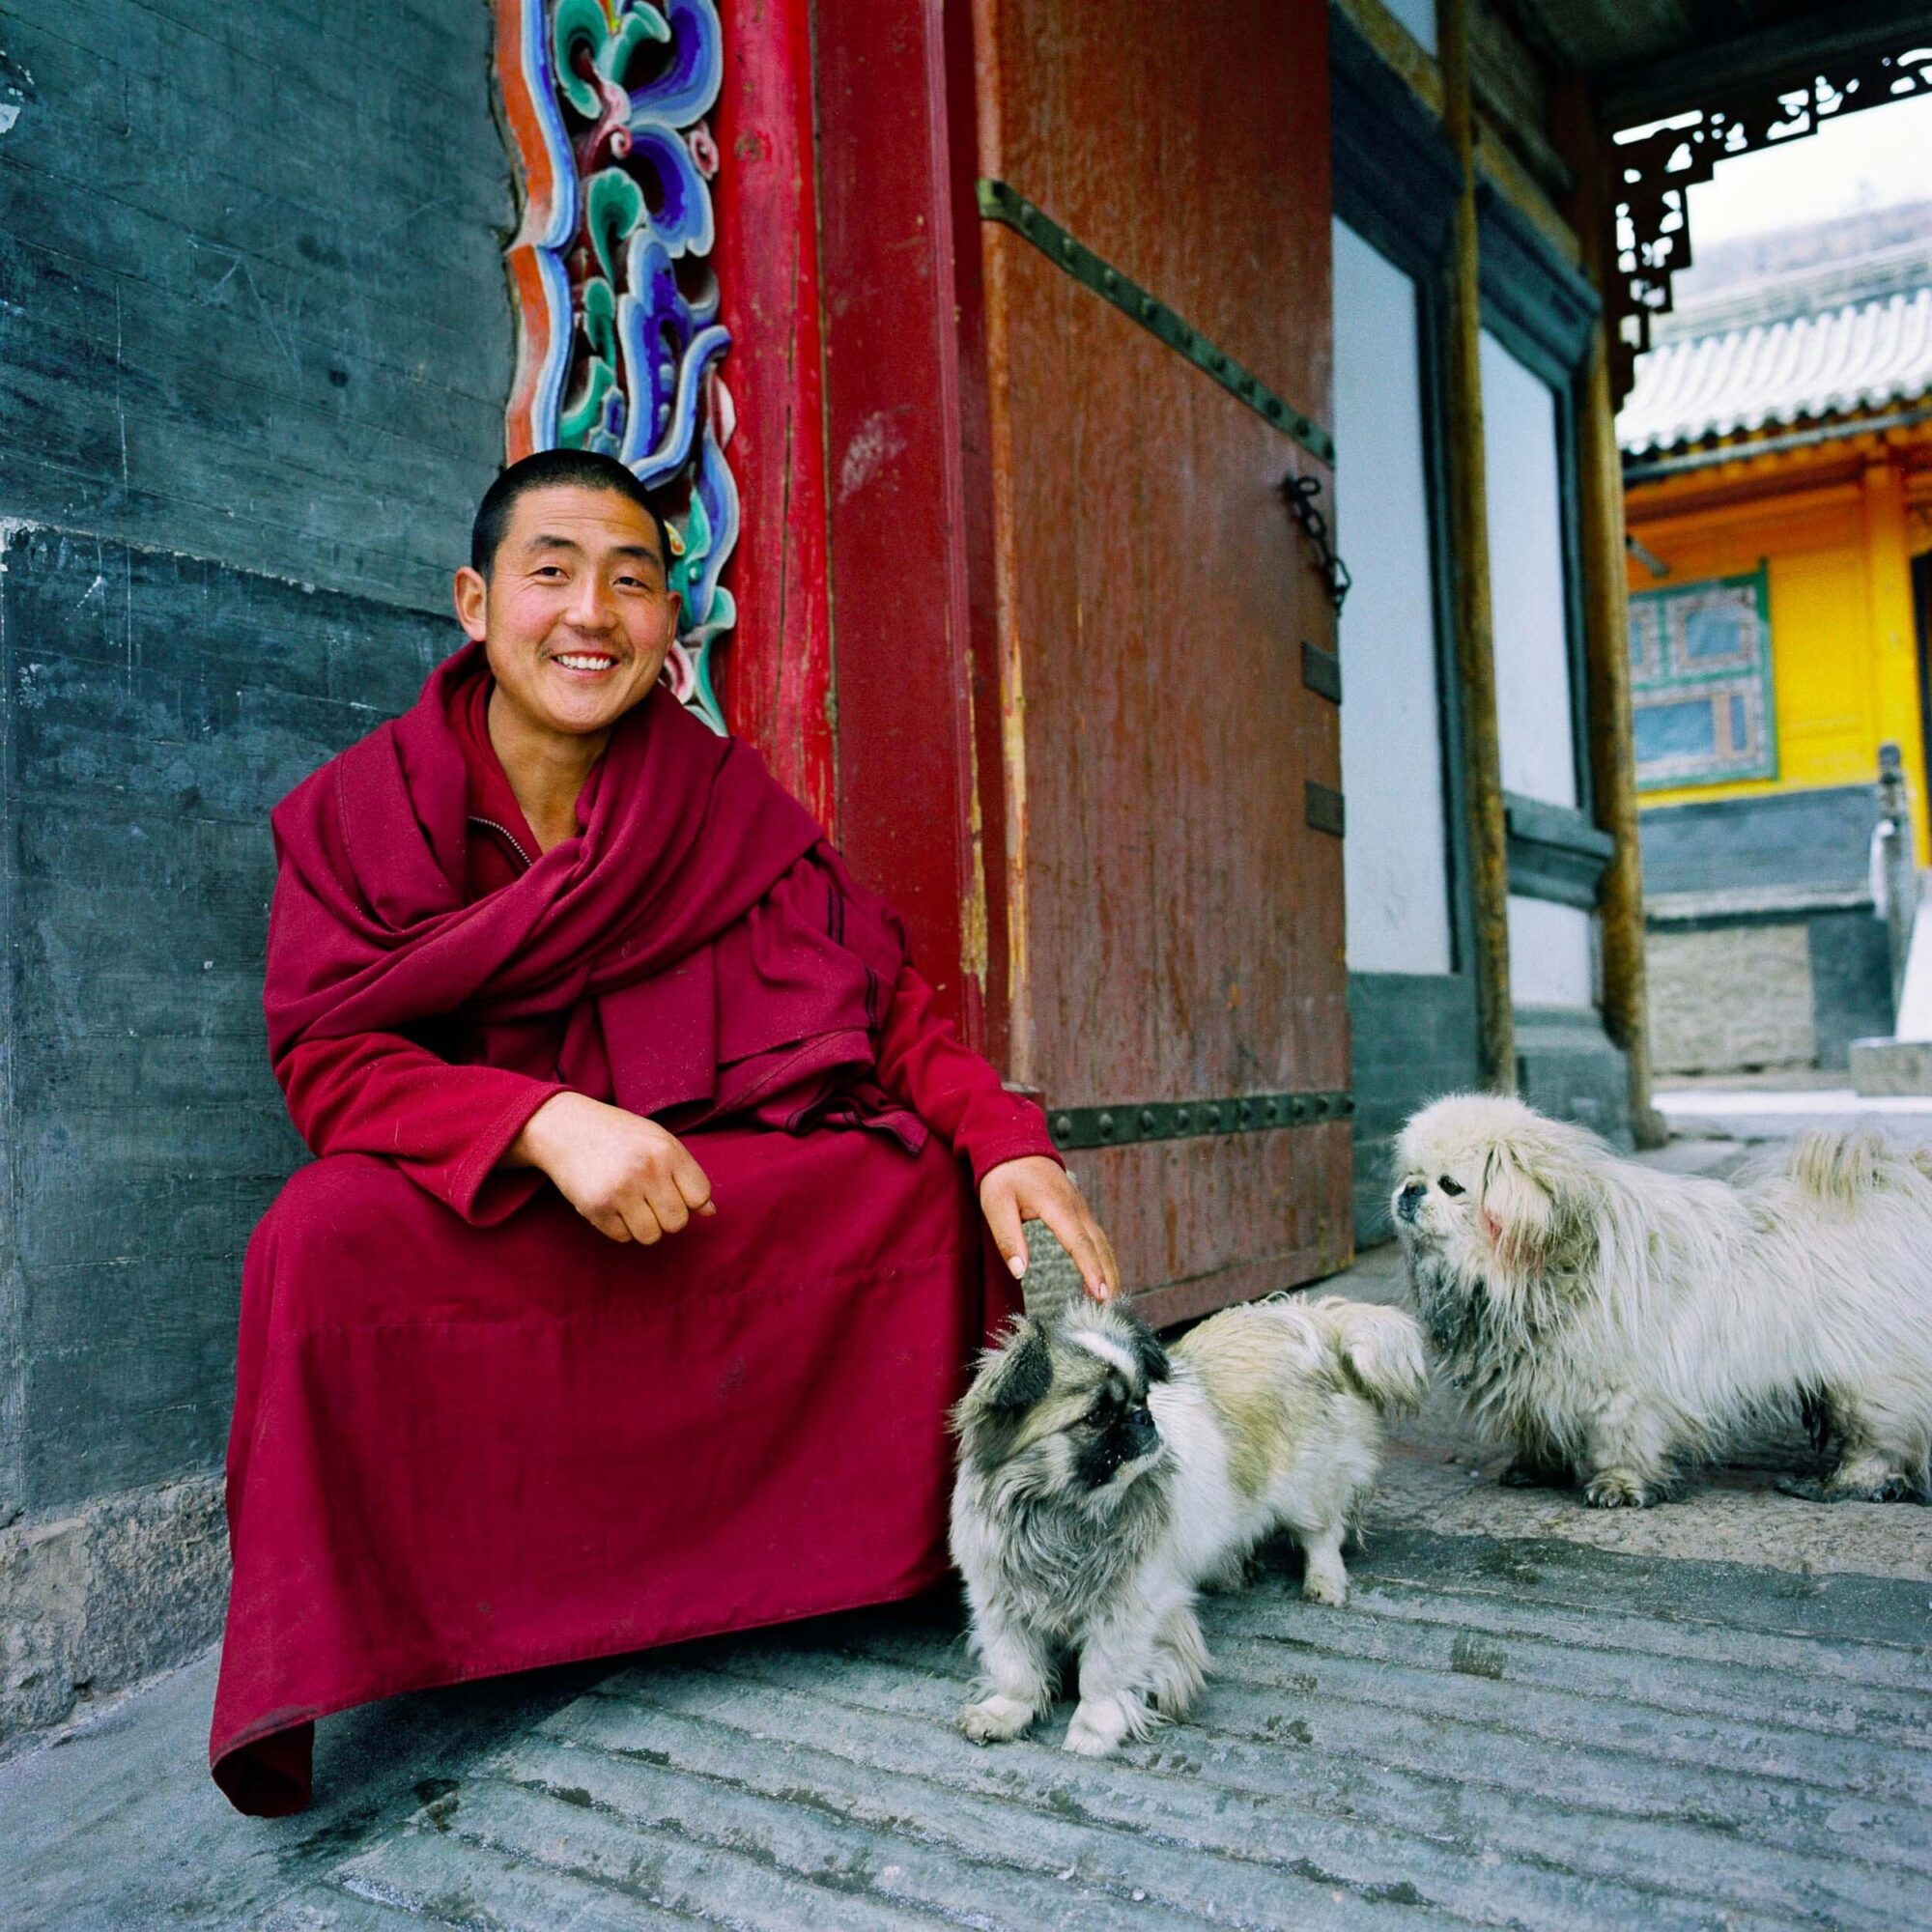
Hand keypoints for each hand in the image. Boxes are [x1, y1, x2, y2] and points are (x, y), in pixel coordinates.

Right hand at [511, 1091, 714, 1244]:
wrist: (566, 1128)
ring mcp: (620, 1190)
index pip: (700, 1196)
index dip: (690, 1200)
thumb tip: (711, 1213)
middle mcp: (647, 1170)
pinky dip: (619, 1227)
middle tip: (649, 1199)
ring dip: (643, 1226)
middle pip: (677, 1222)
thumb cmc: (619, 1135)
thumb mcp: (658, 1142)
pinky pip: (623, 1237)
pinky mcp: (596, 1207)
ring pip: (651, 1236)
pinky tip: (610, 1203)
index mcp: (668, 1150)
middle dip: (666, 1216)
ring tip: (630, 1203)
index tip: (674, 1190)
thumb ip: (687, 1174)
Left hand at [978, 1155, 1120, 1301]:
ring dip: (1109, 1269)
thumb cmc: (1003, 1175)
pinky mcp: (1078, 1209)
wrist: (1014, 1142)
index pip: (1079, 1243)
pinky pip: (1096, 1237)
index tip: (1100, 1294)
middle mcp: (1076, 1206)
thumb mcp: (995, 1205)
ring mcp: (1080, 1206)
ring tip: (1112, 1299)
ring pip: (1102, 1242)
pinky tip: (1102, 1276)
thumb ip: (1008, 1238)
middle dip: (1108, 1277)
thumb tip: (1020, 1271)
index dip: (1091, 1270)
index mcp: (1057, 1205)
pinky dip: (1103, 1258)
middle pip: (1099, 1246)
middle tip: (1112, 1308)